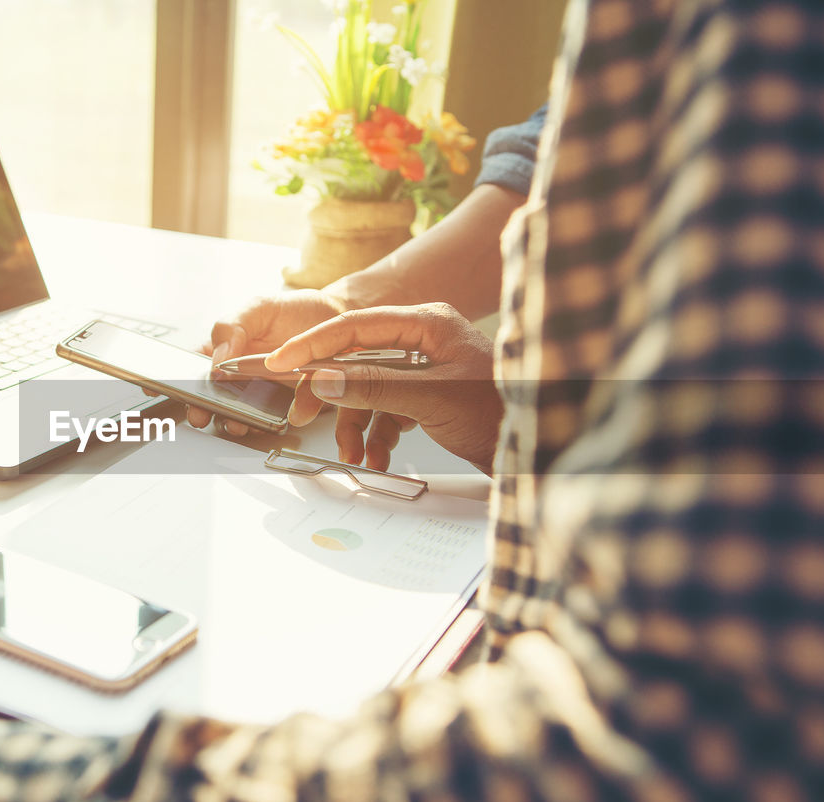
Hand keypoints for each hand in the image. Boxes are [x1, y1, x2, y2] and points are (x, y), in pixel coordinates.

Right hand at [189, 289, 346, 434]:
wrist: (340, 316)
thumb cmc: (297, 310)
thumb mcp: (260, 307)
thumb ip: (232, 327)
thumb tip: (217, 360)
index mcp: (228, 349)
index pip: (195, 366)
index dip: (180, 379)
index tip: (172, 388)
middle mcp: (243, 374)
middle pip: (215, 397)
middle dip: (205, 408)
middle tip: (202, 414)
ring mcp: (266, 391)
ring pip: (243, 413)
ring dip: (237, 420)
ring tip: (237, 421)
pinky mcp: (292, 403)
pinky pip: (283, 416)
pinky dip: (281, 419)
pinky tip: (285, 412)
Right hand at [265, 304, 502, 473]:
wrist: (542, 446)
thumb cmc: (503, 412)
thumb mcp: (431, 398)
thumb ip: (373, 387)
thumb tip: (323, 379)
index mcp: (427, 322)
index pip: (355, 325)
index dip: (313, 344)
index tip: (282, 361)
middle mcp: (425, 340)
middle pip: (358, 359)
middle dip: (335, 394)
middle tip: (302, 410)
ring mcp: (427, 368)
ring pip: (371, 389)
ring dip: (359, 424)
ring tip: (354, 454)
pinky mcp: (430, 395)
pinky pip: (389, 408)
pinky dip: (379, 434)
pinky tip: (379, 456)